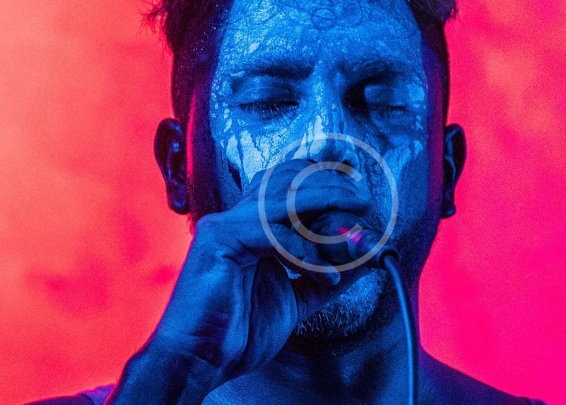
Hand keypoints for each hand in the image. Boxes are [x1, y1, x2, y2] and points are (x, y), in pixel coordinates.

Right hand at [107, 159, 372, 404]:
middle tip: (363, 202)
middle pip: (288, 179)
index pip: (288, 183)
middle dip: (331, 187)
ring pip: (284, 198)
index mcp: (250, 227)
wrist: (202, 359)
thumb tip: (362, 256)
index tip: (358, 192)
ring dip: (327, 213)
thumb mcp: (296, 298)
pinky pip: (275, 233)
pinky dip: (309, 255)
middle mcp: (236, 218)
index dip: (324, 180)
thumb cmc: (238, 332)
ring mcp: (225, 225)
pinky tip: (327, 277)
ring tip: (355, 236)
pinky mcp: (219, 238)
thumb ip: (325, 274)